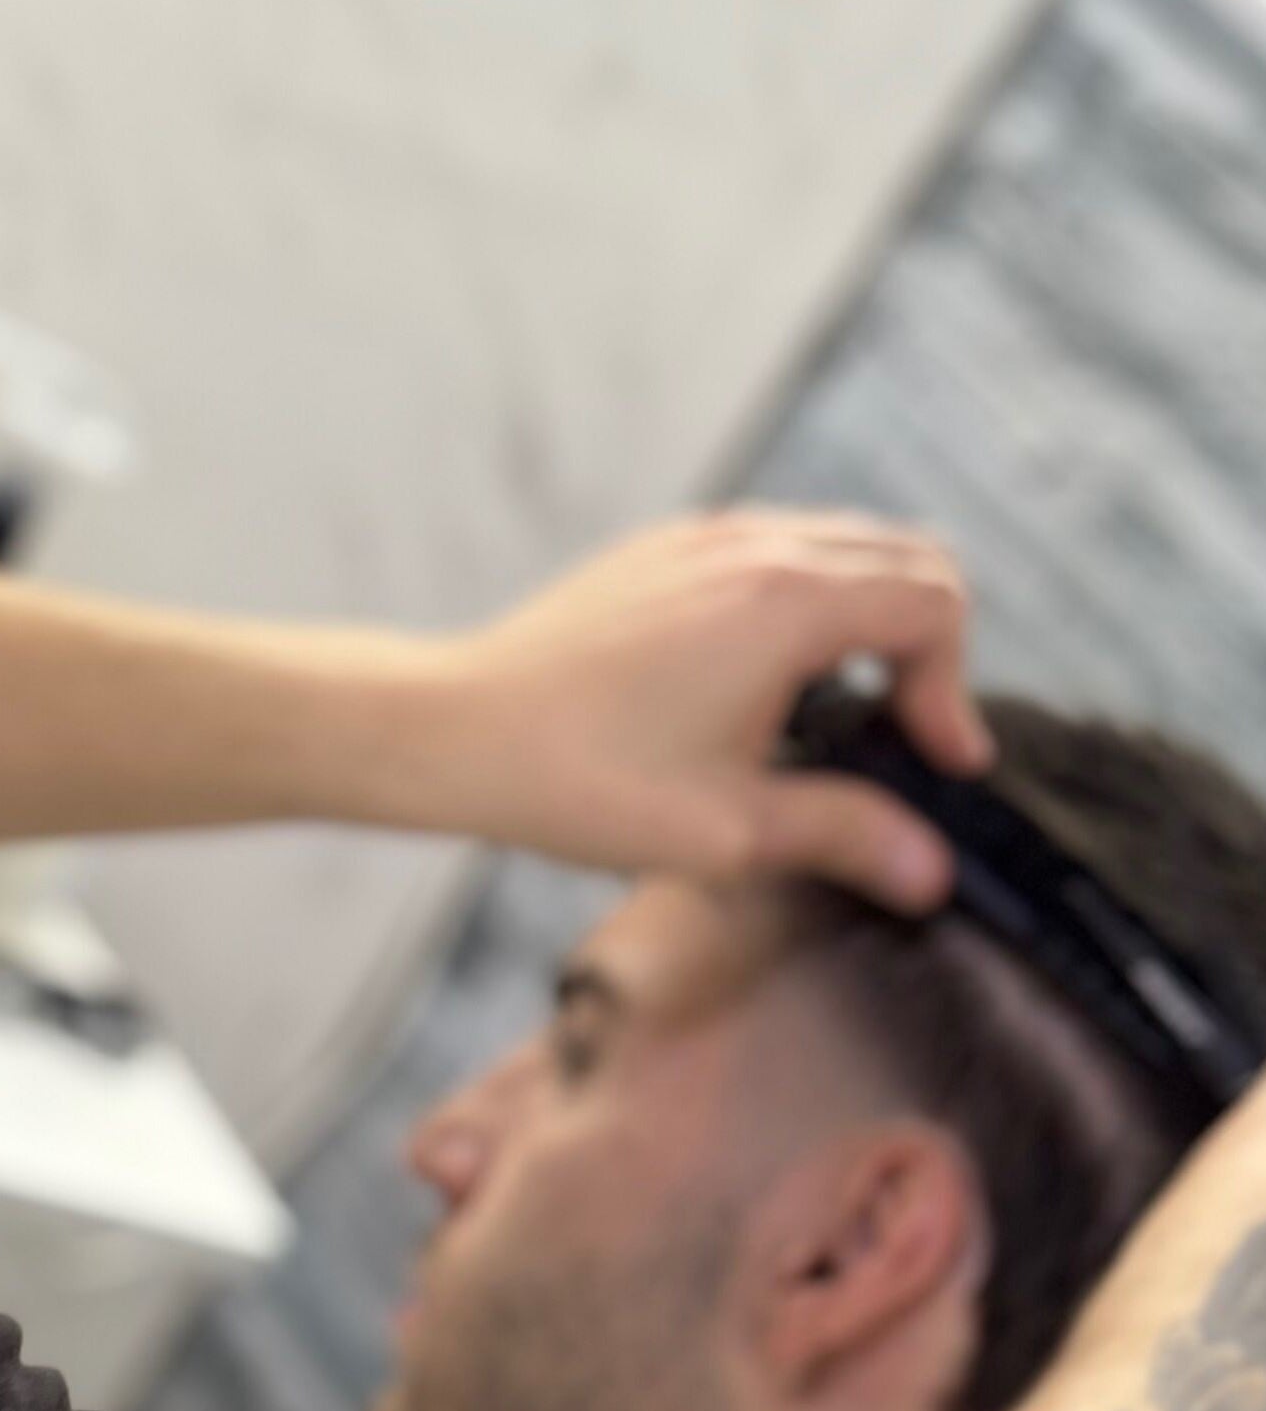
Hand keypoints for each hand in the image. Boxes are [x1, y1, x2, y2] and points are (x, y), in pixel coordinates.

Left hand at [365, 511, 994, 910]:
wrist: (454, 730)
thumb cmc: (581, 780)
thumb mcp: (728, 830)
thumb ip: (843, 837)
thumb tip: (929, 870)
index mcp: (785, 601)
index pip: (934, 602)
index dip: (954, 686)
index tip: (935, 762)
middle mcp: (750, 547)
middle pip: (903, 554)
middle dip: (928, 642)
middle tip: (906, 732)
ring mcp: (699, 539)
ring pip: (838, 544)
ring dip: (869, 616)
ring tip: (843, 711)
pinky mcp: (658, 552)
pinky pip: (770, 549)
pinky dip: (805, 598)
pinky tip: (767, 683)